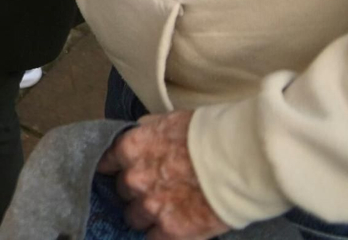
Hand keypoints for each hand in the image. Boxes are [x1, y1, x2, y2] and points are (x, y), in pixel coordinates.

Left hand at [97, 111, 228, 239]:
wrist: (242, 159)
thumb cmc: (212, 134)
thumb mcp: (171, 120)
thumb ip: (149, 130)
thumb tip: (141, 130)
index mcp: (131, 148)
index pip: (106, 163)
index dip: (116, 169)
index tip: (123, 173)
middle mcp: (135, 179)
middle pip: (122, 192)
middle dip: (136, 192)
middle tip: (157, 189)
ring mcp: (151, 206)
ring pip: (134, 218)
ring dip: (147, 215)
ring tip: (168, 209)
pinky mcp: (171, 230)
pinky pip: (153, 238)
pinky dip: (163, 234)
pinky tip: (177, 224)